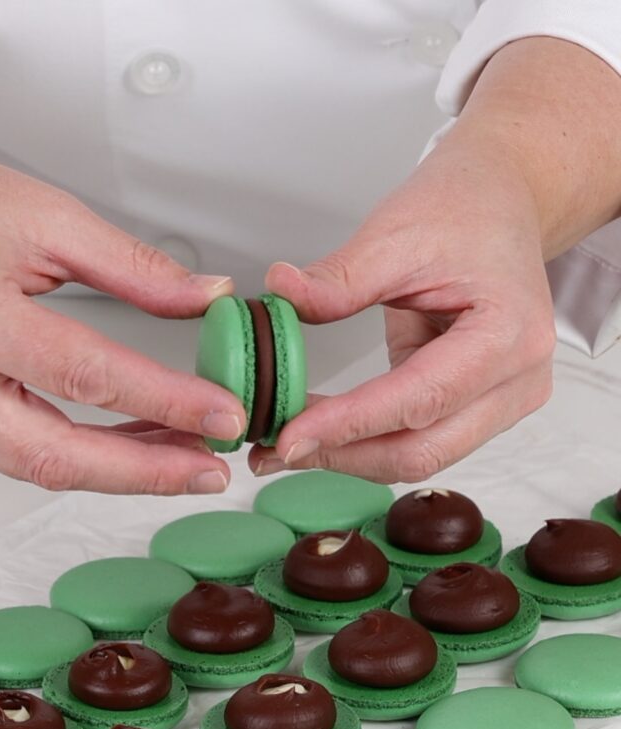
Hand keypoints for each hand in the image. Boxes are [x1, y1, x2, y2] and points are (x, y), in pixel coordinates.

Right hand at [0, 79, 243, 494]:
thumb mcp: (50, 217)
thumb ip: (136, 268)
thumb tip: (208, 299)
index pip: (87, 377)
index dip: (166, 403)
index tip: (223, 416)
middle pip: (57, 456)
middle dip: (145, 473)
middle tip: (210, 472)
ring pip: (39, 469)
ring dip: (119, 472)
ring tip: (184, 459)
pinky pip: (19, 458)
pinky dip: (81, 460)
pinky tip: (129, 446)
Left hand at [249, 136, 554, 481]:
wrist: (501, 203)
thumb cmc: (464, 211)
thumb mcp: (395, 235)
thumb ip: (339, 279)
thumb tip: (281, 296)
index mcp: (507, 334)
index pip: (419, 399)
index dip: (349, 425)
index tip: (288, 435)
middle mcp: (518, 381)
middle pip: (422, 451)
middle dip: (343, 455)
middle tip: (276, 448)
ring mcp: (506, 402)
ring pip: (420, 458)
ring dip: (351, 457)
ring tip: (287, 444)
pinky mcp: (484, 411)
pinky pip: (421, 444)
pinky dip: (368, 444)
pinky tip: (323, 435)